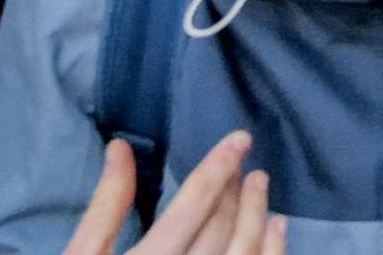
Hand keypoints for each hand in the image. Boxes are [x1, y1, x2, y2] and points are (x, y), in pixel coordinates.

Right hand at [67, 131, 283, 254]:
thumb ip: (106, 205)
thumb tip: (121, 147)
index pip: (191, 208)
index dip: (217, 169)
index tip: (239, 139)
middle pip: (222, 230)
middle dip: (238, 192)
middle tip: (246, 162)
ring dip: (260, 218)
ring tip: (262, 189)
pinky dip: (271, 252)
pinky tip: (276, 231)